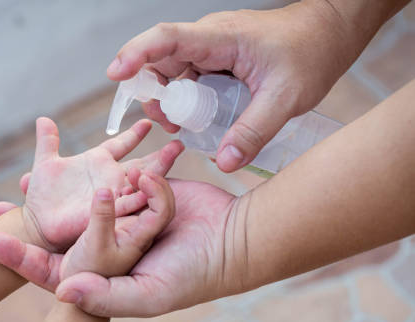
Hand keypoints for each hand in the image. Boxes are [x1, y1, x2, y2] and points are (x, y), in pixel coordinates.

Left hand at [0, 178, 248, 316]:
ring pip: (86, 202)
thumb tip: (61, 293)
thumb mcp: (146, 296)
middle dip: (30, 220)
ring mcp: (126, 218)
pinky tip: (127, 174)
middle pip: (62, 234)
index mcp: (106, 273)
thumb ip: (104, 296)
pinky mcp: (143, 194)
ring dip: (59, 190)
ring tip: (26, 177)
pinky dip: (122, 175)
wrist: (230, 241)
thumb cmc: (191, 276)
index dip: (23, 259)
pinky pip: (121, 180)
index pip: (56, 271)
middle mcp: (111, 246)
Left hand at [20, 117, 182, 250]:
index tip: (148, 122)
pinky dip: (143, 193)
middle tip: (178, 142)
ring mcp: (113, 196)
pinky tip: (153, 183)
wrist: (39, 224)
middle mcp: (110, 179)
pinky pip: (131, 203)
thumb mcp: (44, 165)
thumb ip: (47, 142)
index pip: (121, 145)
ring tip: (174, 151)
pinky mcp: (110, 213)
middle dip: (160, 155)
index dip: (134, 134)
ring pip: (142, 181)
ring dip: (159, 168)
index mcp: (97, 163)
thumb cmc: (41, 198)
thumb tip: (43, 118)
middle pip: (142, 164)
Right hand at [106, 2, 361, 171]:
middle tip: (169, 126)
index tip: (116, 75)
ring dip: (170, 101)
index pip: (168, 38)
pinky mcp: (216, 60)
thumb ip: (254, 131)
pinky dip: (186, 101)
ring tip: (183, 128)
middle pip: (160, 60)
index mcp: (221, 38)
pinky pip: (189, 79)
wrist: (329, 33)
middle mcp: (208, 40)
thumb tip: (223, 163)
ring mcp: (211, 49)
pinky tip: (198, 121)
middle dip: (153, 93)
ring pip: (172, 73)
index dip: (137, 54)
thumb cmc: (312, 53)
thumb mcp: (287, 98)